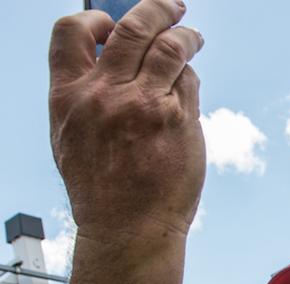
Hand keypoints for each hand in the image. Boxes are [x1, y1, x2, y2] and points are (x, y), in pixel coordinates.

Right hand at [49, 0, 204, 241]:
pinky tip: (188, 83)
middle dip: (155, 8)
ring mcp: (145, 105)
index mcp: (69, 96)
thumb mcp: (72, 137)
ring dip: (185, 35)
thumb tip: (107, 57)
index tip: (111, 20)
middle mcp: (106, 94)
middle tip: (173, 4)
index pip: (71, 33)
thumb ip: (84, 95)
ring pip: (170, 48)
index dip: (94, 18)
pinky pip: (188, 82)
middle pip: (132, 29)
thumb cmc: (101, 188)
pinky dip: (189, 76)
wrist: (129, 228)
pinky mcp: (179, 120)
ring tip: (193, 36)